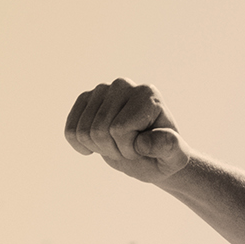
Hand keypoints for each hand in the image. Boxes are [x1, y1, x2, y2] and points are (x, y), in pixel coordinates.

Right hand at [64, 79, 190, 184]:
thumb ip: (170, 148)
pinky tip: (96, 145)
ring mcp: (102, 89)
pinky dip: (79, 145)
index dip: (129, 149)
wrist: (149, 155)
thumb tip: (146, 141)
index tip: (144, 148)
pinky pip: (70, 130)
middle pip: (99, 130)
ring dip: (99, 148)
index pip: (119, 129)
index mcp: (147, 94)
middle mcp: (123, 84)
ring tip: (117, 144)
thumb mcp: (174, 158)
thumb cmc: (163, 156)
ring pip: (82, 132)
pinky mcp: (86, 99)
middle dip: (114, 150)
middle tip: (130, 148)